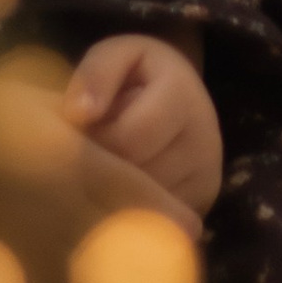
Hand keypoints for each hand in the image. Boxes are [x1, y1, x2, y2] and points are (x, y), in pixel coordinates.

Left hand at [62, 34, 223, 226]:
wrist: (178, 95)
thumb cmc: (137, 75)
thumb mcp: (117, 55)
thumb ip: (96, 74)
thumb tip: (78, 114)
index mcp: (184, 97)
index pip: (128, 140)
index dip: (92, 144)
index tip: (74, 138)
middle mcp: (206, 142)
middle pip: (138, 180)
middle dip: (100, 177)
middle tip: (76, 165)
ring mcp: (207, 181)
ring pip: (145, 210)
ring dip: (112, 200)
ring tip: (95, 179)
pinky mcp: (200, 209)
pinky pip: (156, 227)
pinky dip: (128, 218)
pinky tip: (112, 199)